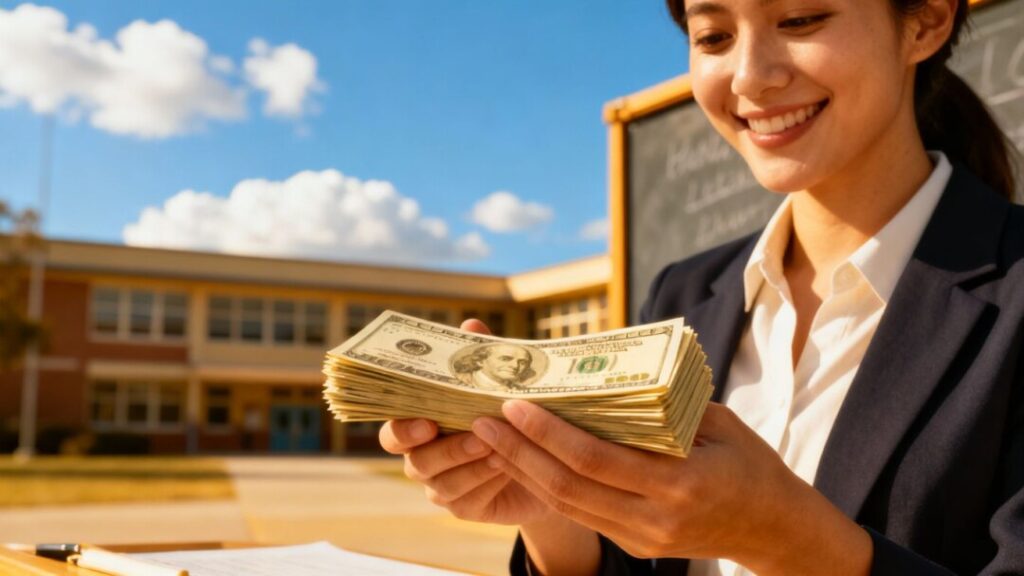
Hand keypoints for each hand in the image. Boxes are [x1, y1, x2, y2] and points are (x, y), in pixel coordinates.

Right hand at [378, 319, 553, 525]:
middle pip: (415, 460)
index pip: (393, 430)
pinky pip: (466, 500)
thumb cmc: (508, 415)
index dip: (403, 429)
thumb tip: (471, 325)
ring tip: (500, 449)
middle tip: (476, 435)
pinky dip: (485, 482)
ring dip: (471, 465)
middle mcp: (422, 457)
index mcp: (419, 425)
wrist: (543, 461)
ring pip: (441, 483)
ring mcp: (440, 486)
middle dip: (445, 449)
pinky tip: (506, 468)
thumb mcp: (498, 384)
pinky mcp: (464, 507)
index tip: (426, 422)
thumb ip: (481, 359)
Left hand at [472, 401, 871, 574]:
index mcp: (680, 483)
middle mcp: (655, 518)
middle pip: (569, 487)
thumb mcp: (718, 424)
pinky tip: (524, 461)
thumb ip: (665, 408)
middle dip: (519, 452)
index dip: (549, 434)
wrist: (774, 528)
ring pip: (568, 506)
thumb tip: (608, 376)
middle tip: (482, 418)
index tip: (515, 405)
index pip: (597, 459)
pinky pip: (582, 515)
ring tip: (490, 438)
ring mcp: (643, 539)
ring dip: (523, 471)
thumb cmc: (750, 464)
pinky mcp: (636, 546)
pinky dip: (548, 487)